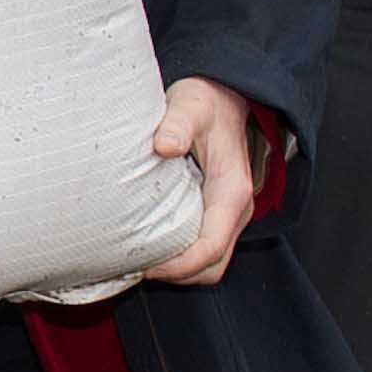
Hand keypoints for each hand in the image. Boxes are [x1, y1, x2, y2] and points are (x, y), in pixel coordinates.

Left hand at [142, 77, 259, 286]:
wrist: (224, 97)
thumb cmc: (206, 102)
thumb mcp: (190, 105)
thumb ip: (177, 123)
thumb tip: (165, 146)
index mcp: (232, 192)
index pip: (210, 247)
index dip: (178, 266)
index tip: (145, 265)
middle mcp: (235, 210)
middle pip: (212, 266)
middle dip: (177, 275)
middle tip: (136, 267)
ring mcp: (227, 215)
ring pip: (209, 263)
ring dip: (179, 270)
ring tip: (140, 260)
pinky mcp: (215, 213)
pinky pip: (203, 249)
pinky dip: (180, 257)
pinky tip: (151, 244)